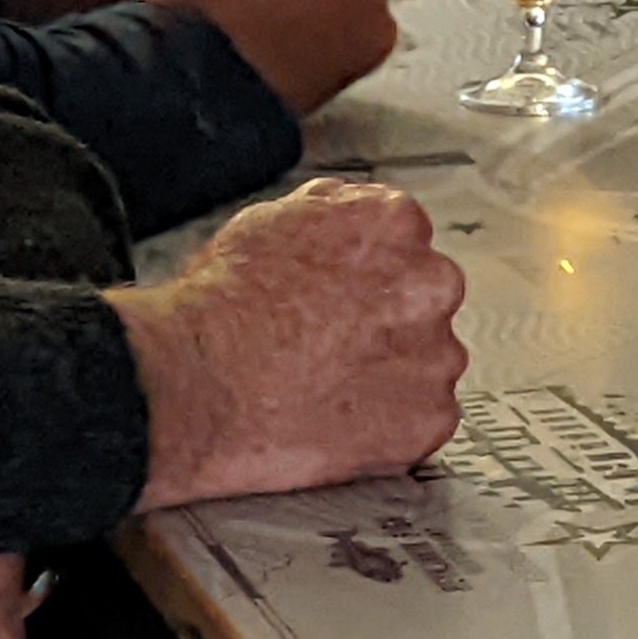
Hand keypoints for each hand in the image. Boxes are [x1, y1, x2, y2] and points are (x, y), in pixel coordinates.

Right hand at [109, 178, 468, 510]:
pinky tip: (337, 420)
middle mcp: (431, 283)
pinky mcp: (429, 418)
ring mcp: (436, 355)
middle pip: (420, 304)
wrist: (201, 383)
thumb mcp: (269, 220)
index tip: (342, 302)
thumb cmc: (222, 306)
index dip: (366, 279)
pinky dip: (388, 426)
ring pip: (425, 364)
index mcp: (396, 224)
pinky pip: (421, 420)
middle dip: (384, 325)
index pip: (405, 247)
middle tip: (328, 348)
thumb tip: (347, 212)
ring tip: (324, 388)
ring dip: (389, 376)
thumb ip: (331, 212)